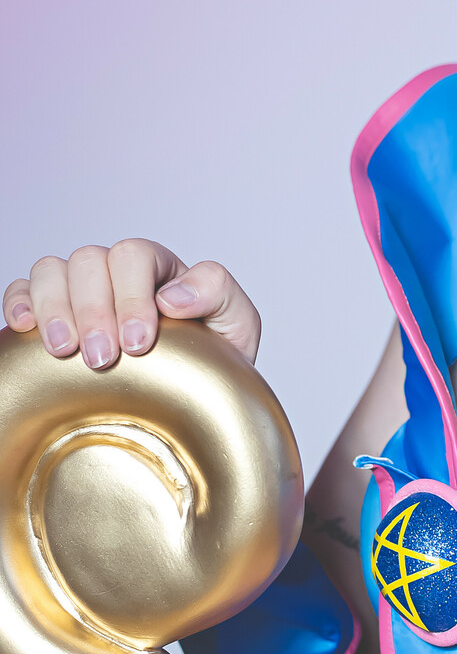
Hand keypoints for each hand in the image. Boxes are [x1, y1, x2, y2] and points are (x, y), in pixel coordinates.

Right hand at [2, 239, 261, 368]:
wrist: (196, 397)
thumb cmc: (216, 358)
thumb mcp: (238, 324)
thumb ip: (218, 294)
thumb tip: (171, 295)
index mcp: (158, 268)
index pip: (134, 256)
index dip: (131, 295)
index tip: (137, 343)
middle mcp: (115, 272)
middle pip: (88, 262)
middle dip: (93, 310)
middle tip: (102, 359)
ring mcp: (80, 290)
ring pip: (51, 270)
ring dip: (53, 308)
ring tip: (64, 352)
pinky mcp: (51, 313)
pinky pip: (22, 291)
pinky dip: (17, 303)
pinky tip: (24, 331)